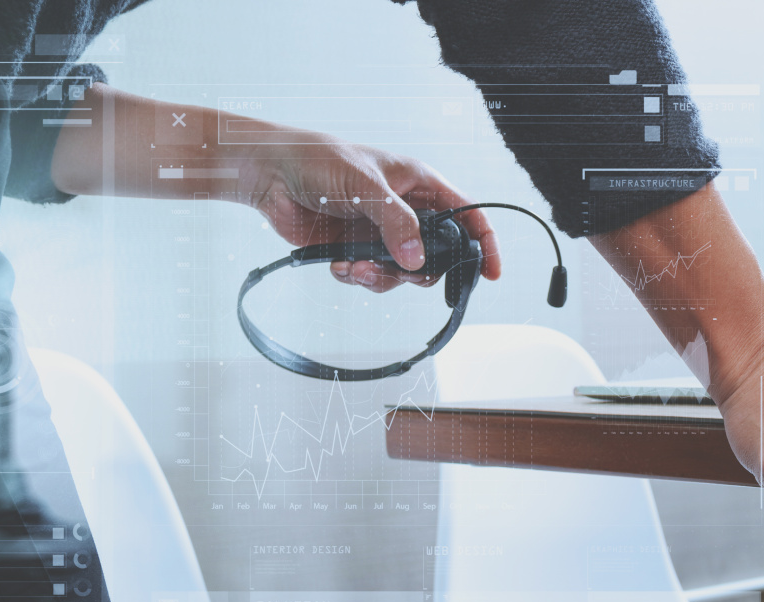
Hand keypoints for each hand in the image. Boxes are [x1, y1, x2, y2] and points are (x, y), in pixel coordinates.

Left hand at [238, 136, 499, 292]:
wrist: (272, 174)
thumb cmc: (320, 161)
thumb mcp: (366, 187)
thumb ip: (396, 224)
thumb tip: (418, 261)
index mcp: (420, 184)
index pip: (467, 215)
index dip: (484, 243)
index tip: (490, 273)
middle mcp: (407, 211)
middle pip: (437, 255)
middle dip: (419, 271)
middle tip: (400, 273)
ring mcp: (382, 233)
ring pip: (404, 273)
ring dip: (382, 278)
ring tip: (355, 267)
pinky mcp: (357, 250)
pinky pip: (372, 277)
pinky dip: (357, 278)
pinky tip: (337, 264)